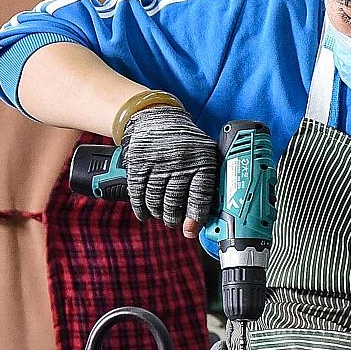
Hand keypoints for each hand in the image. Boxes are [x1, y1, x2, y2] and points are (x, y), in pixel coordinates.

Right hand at [120, 103, 218, 235]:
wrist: (159, 118)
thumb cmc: (188, 144)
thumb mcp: (206, 156)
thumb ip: (209, 180)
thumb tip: (212, 215)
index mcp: (203, 160)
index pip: (200, 194)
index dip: (195, 216)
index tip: (191, 230)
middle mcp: (181, 160)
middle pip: (174, 199)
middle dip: (173, 217)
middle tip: (174, 223)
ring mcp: (158, 160)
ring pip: (155, 197)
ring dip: (158, 213)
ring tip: (162, 216)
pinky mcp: (138, 161)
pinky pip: (138, 191)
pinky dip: (140, 207)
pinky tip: (144, 214)